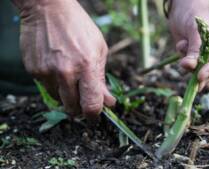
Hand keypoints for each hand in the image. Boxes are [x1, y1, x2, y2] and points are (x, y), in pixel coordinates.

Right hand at [14, 0, 114, 116]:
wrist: (48, 9)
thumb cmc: (79, 27)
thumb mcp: (99, 50)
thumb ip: (102, 79)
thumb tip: (108, 102)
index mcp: (87, 66)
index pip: (91, 104)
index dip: (94, 115)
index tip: (95, 115)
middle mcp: (65, 72)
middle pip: (73, 108)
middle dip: (80, 107)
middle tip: (83, 98)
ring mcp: (47, 72)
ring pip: (58, 100)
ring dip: (66, 95)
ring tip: (70, 76)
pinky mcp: (34, 70)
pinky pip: (46, 88)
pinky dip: (54, 84)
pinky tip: (57, 67)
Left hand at [168, 0, 208, 88]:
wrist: (186, 6)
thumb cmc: (196, 10)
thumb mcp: (195, 28)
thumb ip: (194, 48)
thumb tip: (189, 66)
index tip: (200, 75)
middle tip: (188, 65)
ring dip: (197, 67)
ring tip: (182, 46)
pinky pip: (205, 74)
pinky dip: (192, 66)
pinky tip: (183, 48)